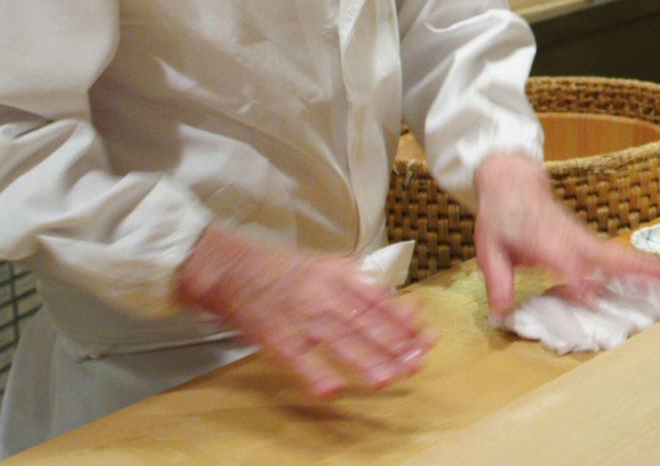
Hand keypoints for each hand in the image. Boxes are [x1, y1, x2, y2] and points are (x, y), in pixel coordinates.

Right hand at [174, 225, 433, 398]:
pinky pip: (298, 359)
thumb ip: (365, 288)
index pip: (379, 299)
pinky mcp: (275, 337)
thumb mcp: (331, 267)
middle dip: (393, 345)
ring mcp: (299, 316)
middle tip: (415, 363)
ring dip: (364, 362)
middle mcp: (322, 293)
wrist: (234, 268)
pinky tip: (332, 391)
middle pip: (363, 322)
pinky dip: (314, 375)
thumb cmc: (289, 270)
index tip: (425, 337)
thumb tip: (405, 310)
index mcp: (339, 274)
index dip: (404, 321)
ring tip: (387, 379)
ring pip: (338, 341)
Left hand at [471, 152, 659, 320]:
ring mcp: (582, 238)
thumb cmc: (501, 216)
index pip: (567, 262)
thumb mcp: (487, 248)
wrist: (513, 181)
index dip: (579, 280)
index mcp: (545, 240)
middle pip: (608, 255)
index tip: (594, 298)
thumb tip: (502, 314)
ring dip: (648, 266)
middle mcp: (571, 239)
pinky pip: (615, 255)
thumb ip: (498, 281)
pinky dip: (640, 263)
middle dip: (637, 268)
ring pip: (619, 254)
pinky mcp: (587, 241)